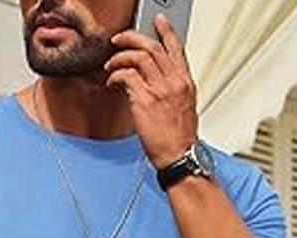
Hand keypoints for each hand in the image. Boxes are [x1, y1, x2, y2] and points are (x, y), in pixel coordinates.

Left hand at [103, 13, 198, 169]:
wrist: (180, 157)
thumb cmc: (180, 140)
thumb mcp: (185, 110)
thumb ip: (174, 93)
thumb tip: (160, 86)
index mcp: (185, 83)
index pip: (176, 49)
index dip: (166, 32)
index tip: (158, 22)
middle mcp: (174, 82)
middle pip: (153, 47)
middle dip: (133, 38)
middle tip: (120, 40)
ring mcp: (160, 90)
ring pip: (139, 56)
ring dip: (120, 57)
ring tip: (111, 64)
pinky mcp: (145, 100)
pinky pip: (127, 76)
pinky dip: (115, 75)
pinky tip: (111, 82)